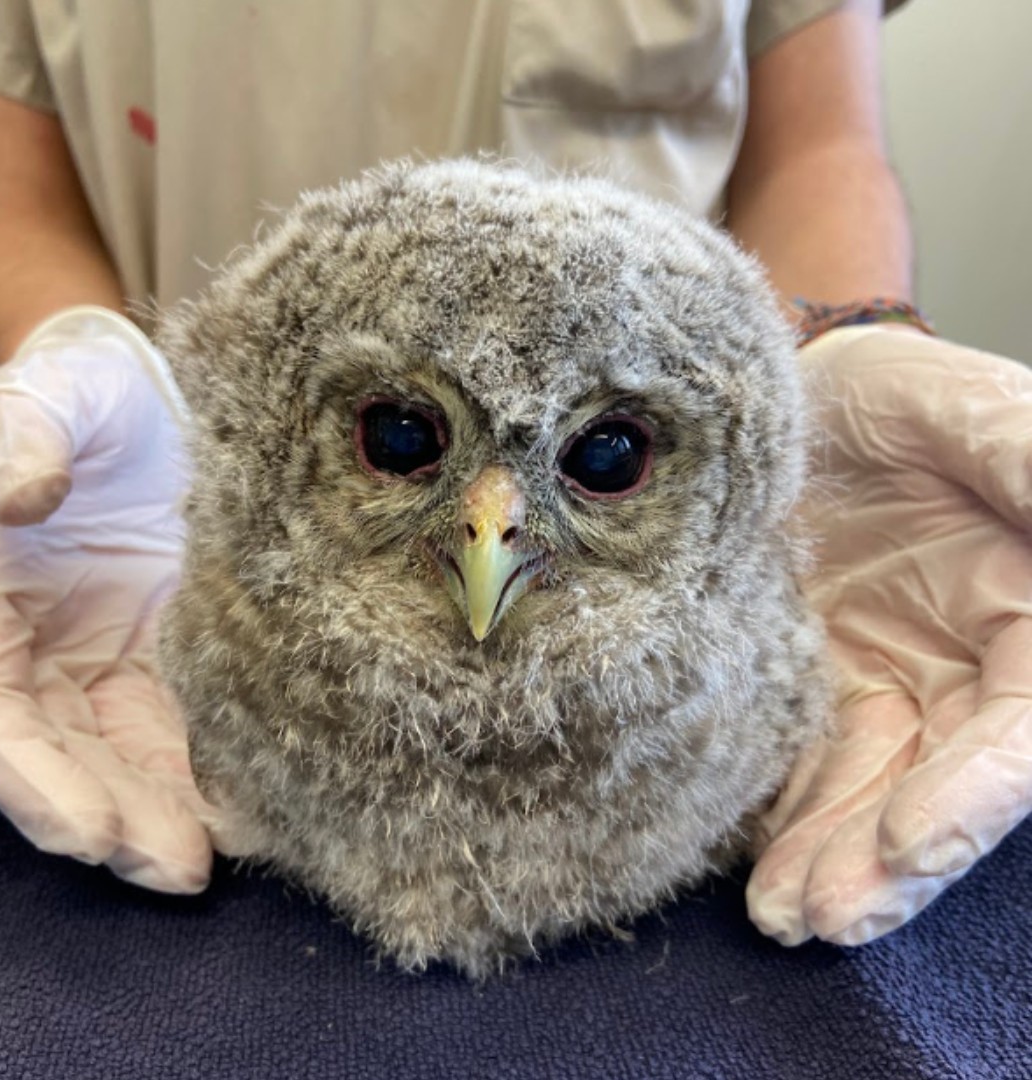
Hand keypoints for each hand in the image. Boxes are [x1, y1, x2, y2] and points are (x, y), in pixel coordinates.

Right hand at [0, 306, 217, 891]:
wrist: (144, 395)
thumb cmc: (75, 392)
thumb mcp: (41, 398)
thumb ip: (16, 439)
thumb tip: (22, 495)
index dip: (36, 781)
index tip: (92, 831)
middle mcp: (40, 653)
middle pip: (67, 760)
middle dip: (118, 820)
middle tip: (181, 868)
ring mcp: (108, 658)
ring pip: (131, 756)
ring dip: (171, 812)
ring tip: (227, 851)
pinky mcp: (173, 651)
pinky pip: (189, 721)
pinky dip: (215, 765)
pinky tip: (261, 797)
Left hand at [748, 325, 1031, 944]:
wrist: (798, 404)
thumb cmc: (900, 399)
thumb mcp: (966, 412)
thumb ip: (1026, 461)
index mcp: (1026, 617)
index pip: (1017, 731)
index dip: (972, 794)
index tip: (909, 844)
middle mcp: (959, 669)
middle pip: (938, 785)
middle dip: (888, 859)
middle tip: (825, 917)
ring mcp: (880, 681)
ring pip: (863, 788)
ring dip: (827, 855)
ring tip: (781, 915)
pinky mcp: (810, 683)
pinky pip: (797, 759)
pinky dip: (776, 811)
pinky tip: (744, 858)